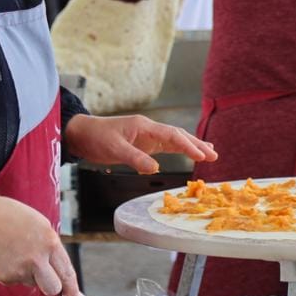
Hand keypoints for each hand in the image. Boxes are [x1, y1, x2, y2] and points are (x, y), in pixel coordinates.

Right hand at [0, 189, 81, 295]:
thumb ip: (53, 249)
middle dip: (53, 288)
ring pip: (33, 283)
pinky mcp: (4, 277)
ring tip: (20, 253)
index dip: (72, 289)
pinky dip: (15, 272)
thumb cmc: (16, 219)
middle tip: (49, 283)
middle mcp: (36, 259)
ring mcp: (19, 270)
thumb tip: (60, 273)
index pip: (67, 273)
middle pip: (52, 289)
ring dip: (31, 274)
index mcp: (50, 243)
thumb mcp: (43, 227)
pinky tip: (9, 256)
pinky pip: (17, 280)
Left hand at [63, 114, 216, 173]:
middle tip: (214, 155)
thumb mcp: (114, 149)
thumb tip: (155, 169)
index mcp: (145, 127)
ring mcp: (147, 136)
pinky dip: (179, 149)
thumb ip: (135, 158)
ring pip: (174, 140)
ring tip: (209, 152)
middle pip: (178, 136)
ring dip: (191, 146)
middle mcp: (149, 130)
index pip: (172, 135)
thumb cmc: (96, 138)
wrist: (82, 134)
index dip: (188, 145)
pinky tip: (187, 152)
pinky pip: (165, 146)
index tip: (202, 155)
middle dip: (196, 145)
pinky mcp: (143, 144)